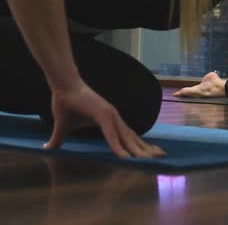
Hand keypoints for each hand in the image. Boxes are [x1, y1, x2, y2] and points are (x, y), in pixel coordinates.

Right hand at [44, 80, 165, 157]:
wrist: (62, 85)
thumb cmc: (65, 104)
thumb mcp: (64, 127)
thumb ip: (60, 139)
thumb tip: (48, 149)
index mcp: (109, 120)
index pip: (128, 136)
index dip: (139, 145)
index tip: (150, 153)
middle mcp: (114, 118)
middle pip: (133, 137)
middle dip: (147, 148)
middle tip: (162, 156)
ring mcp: (110, 116)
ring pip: (127, 137)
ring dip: (139, 149)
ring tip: (151, 158)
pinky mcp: (102, 114)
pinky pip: (111, 134)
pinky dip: (118, 146)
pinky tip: (125, 157)